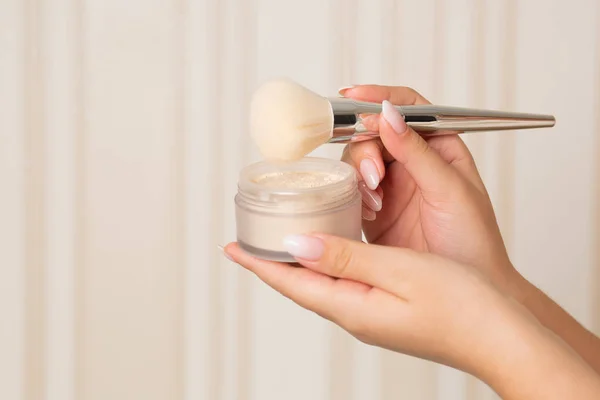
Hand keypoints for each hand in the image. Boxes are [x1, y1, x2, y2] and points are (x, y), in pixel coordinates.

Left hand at [224, 234, 518, 374]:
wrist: (500, 334)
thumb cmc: (461, 306)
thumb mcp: (398, 272)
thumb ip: (346, 258)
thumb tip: (296, 246)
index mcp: (351, 307)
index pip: (291, 283)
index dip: (260, 264)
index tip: (232, 248)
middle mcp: (356, 314)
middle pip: (301, 284)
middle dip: (273, 262)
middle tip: (253, 239)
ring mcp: (372, 314)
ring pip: (322, 282)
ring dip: (299, 261)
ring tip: (284, 240)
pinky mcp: (388, 308)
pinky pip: (345, 282)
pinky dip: (329, 263)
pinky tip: (333, 250)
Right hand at [340, 85, 513, 288]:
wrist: (460, 293)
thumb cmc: (472, 241)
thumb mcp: (450, 190)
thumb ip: (417, 151)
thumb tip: (388, 114)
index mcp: (440, 146)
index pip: (408, 107)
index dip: (379, 97)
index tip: (353, 97)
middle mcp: (412, 161)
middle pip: (374, 132)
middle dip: (367, 147)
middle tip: (373, 175)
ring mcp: (391, 185)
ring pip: (358, 159)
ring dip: (360, 173)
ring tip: (374, 198)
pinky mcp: (372, 209)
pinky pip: (351, 189)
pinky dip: (352, 195)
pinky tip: (367, 209)